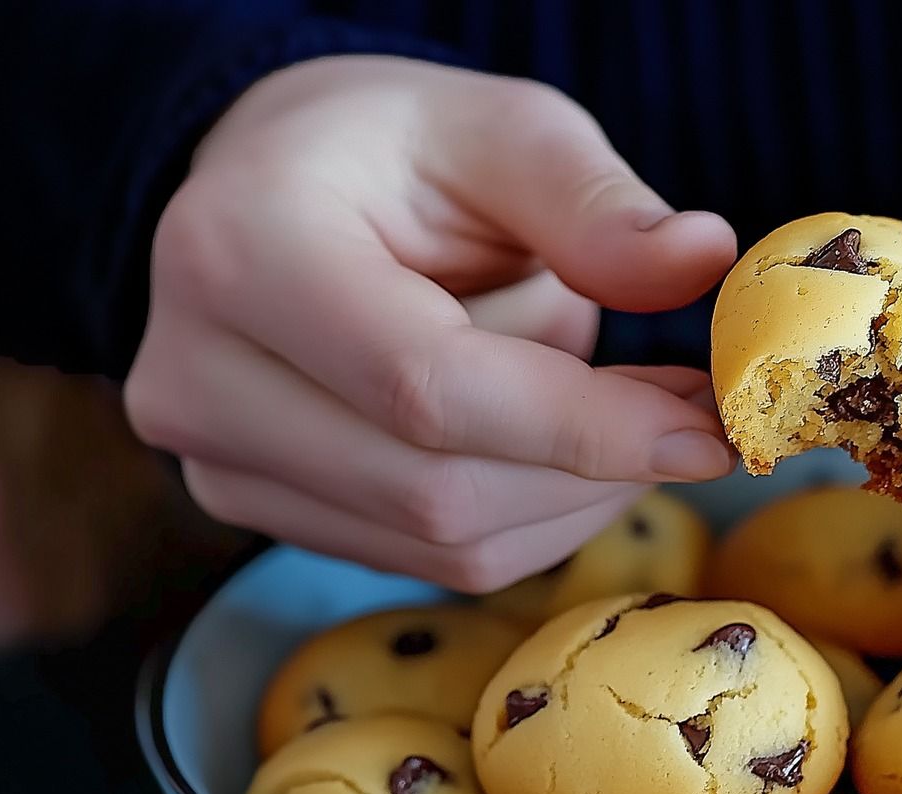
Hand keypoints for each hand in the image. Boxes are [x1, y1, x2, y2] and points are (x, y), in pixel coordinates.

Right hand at [125, 56, 738, 590]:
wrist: (268, 188)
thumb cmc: (391, 152)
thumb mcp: (499, 128)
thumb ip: (594, 202)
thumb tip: (703, 260)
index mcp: (244, 251)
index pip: (429, 388)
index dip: (582, 426)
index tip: (705, 431)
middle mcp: (197, 375)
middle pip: (440, 489)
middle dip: (595, 466)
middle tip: (690, 412)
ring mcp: (214, 459)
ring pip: (444, 541)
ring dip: (570, 494)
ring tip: (619, 406)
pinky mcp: (250, 507)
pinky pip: (427, 557)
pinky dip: (527, 514)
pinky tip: (557, 443)